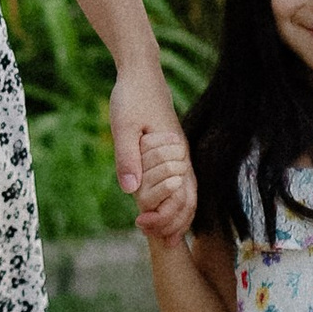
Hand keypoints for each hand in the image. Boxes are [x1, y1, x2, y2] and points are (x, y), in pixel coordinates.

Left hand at [109, 66, 189, 225]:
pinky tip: (158, 210)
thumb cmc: (132, 98)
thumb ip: (128, 158)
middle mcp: (183, 157)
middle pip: (189, 200)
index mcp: (175, 153)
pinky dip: (172, 200)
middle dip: (173, 222)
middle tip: (151, 238)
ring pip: (187, 193)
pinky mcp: (172, 152)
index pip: (180, 197)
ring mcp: (180, 155)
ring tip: (157, 234)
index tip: (142, 224)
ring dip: (174, 215)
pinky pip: (179, 183)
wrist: (141, 74)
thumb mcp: (124, 127)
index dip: (164, 216)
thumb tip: (131, 192)